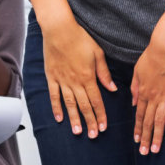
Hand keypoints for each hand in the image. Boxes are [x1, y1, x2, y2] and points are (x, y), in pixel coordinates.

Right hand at [40, 18, 117, 138]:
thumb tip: (113, 89)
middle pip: (84, 106)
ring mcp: (62, 80)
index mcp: (88, 77)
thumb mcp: (97, 53)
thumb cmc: (80, 37)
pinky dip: (56, 108)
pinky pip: (54, 95)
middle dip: (90, 122)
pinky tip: (59, 118)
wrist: (59, 29)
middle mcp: (75, 82)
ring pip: (69, 104)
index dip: (100, 115)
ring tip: (78, 132)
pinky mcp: (51, 77)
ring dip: (74, 119)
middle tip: (93, 135)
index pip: (96, 100)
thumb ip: (104, 73)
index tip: (103, 127)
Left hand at [131, 36, 164, 154]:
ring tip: (155, 150)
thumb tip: (133, 103)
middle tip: (144, 152)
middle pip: (148, 121)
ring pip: (159, 121)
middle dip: (145, 138)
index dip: (138, 128)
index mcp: (142, 91)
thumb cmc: (151, 55)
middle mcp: (152, 97)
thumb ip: (134, 87)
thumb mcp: (137, 70)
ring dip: (156, 137)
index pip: (139, 114)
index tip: (136, 140)